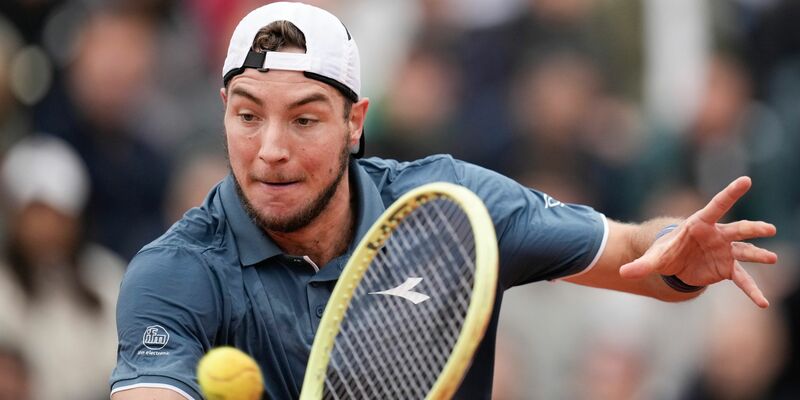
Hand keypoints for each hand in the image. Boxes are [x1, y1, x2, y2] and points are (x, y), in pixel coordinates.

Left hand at [619, 177, 777, 307]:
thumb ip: (641, 265)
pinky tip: (762, 302)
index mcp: (699, 224)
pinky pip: (742, 279)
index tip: (746, 180)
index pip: (717, 206)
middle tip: (768, 229)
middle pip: (737, 229)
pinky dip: (751, 290)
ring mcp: (724, 251)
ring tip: (772, 259)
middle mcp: (717, 235)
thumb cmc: (665, 251)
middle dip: (752, 229)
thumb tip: (623, 273)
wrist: (674, 262)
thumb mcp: (652, 258)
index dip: (730, 193)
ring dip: (758, 254)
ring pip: (745, 251)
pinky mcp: (727, 268)